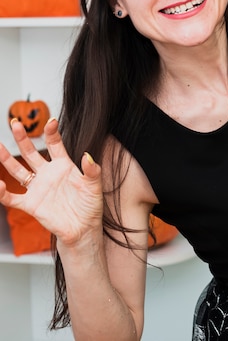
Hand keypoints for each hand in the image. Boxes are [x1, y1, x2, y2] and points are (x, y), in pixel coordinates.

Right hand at [0, 118, 102, 246]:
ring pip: (17, 170)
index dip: (51, 133)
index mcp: (64, 166)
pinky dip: (2, 192)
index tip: (51, 121)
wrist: (84, 229)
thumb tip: (87, 155)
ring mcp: (37, 188)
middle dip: (23, 139)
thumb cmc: (90, 206)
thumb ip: (92, 171)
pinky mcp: (30, 204)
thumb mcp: (95, 186)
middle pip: (31, 153)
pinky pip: (11, 198)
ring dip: (6, 159)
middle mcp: (48, 174)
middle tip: (14, 123)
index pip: (55, 145)